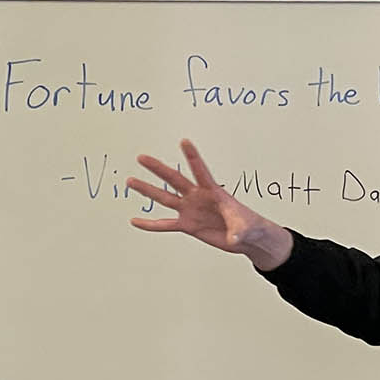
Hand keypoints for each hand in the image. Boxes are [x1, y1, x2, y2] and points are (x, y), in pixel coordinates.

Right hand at [127, 139, 292, 270]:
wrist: (247, 237)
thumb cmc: (249, 226)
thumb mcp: (246, 227)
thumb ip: (238, 231)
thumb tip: (234, 239)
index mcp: (213, 192)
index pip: (200, 171)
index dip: (193, 156)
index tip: (184, 141)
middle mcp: (197, 197)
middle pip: (174, 180)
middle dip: (158, 169)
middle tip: (142, 157)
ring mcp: (190, 210)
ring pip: (164, 198)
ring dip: (147, 190)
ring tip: (130, 181)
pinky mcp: (188, 225)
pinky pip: (165, 224)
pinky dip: (150, 224)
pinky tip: (135, 220)